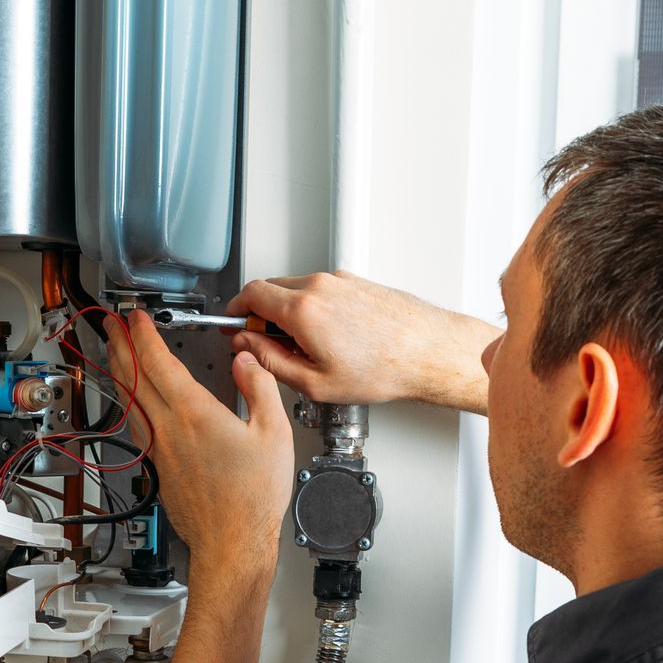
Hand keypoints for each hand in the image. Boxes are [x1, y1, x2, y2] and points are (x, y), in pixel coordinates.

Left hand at [103, 311, 294, 575]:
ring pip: (130, 401)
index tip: (136, 317)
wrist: (232, 544)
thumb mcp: (275, 434)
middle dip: (120, 346)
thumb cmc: (253, 499)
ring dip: (118, 372)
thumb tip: (246, 361)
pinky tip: (132, 401)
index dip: (143, 335)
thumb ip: (260, 388)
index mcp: (195, 415)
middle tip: (111, 325)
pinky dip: (130, 401)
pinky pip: (137, 424)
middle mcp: (169, 430)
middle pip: (134, 378)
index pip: (158, 363)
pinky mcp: (159, 468)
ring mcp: (160, 450)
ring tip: (113, 354)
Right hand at [226, 271, 500, 413]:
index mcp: (303, 308)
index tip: (234, 324)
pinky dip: (311, 307)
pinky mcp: (355, 282)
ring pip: (295, 288)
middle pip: (270, 287)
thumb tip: (247, 346)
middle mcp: (320, 286)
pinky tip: (327, 337)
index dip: (235, 310)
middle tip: (265, 342)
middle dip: (260, 313)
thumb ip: (270, 361)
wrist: (429, 352)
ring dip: (287, 311)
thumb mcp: (314, 382)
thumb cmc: (384, 369)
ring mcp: (340, 280)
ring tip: (303, 346)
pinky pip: (319, 289)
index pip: (250, 293)